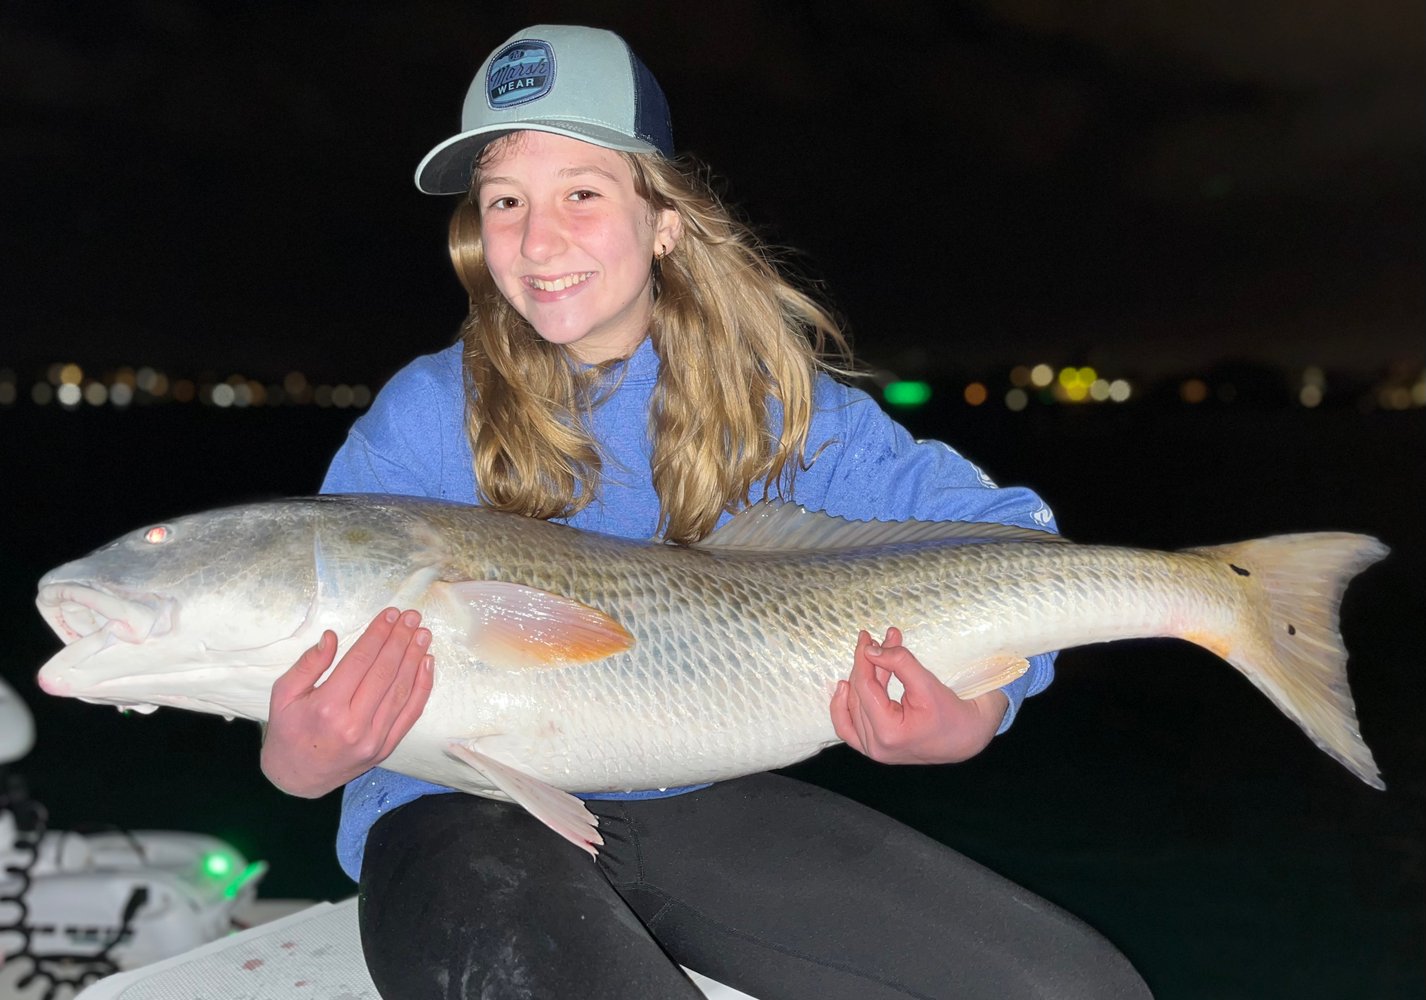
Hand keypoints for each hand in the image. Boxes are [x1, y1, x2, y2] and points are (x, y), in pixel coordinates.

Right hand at [260, 608, 433, 796]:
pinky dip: (422, 687)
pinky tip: (427, 664)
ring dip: (415, 659)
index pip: (361, 661)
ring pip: (401, 691)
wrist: (296, 779)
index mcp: (326, 707)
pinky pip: (410, 714)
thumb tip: (332, 637)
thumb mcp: (284, 694)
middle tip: (412, 616)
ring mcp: (373, 739)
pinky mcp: (386, 748)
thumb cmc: (288, 731)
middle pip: (385, 672)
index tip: (391, 614)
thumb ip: (308, 664)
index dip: (378, 634)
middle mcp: (354, 724)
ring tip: (422, 634)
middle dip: (400, 640)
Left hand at [831, 627, 1006, 764]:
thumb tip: (870, 650)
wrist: (965, 737)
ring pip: (853, 706)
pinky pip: (848, 726)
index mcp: (888, 733)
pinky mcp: (873, 748)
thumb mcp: (926, 683)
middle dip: (867, 664)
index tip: (866, 638)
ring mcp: (872, 750)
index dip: (864, 659)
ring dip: (861, 677)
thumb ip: (898, 663)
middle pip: (858, 695)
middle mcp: (876, 747)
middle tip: (874, 639)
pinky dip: (844, 705)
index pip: (865, 688)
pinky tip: (845, 685)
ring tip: (871, 655)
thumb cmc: (951, 712)